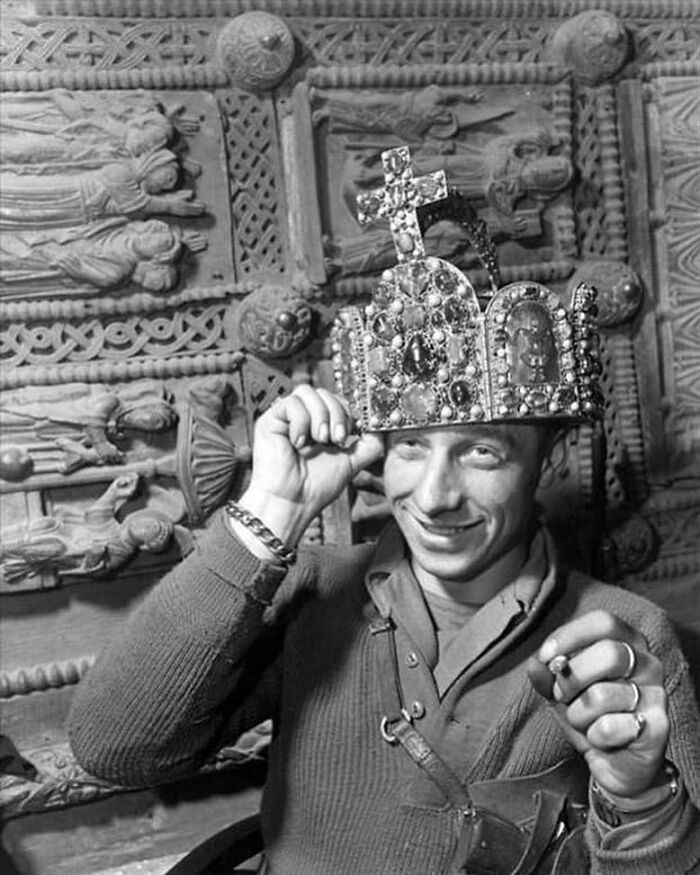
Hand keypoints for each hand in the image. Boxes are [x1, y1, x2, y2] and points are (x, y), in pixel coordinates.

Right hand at [164, 190, 205, 215]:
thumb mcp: (180, 196)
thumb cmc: (173, 201)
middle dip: (201, 209)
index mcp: (187, 205)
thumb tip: (192, 192)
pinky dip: (194, 214)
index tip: (205, 204)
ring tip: (203, 211)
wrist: (166, 207)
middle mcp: (187, 210)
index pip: (196, 206)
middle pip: (196, 210)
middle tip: (206, 208)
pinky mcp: (182, 215)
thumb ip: (186, 195)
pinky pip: (190, 215)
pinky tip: (196, 213)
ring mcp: (185, 213)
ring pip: (194, 213)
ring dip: (198, 212)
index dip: (201, 205)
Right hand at [240, 385, 383, 545]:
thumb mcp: (351, 462)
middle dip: (337, 414)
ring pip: (308, 392)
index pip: (337, 400)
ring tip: (318, 441)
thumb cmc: (315, 488)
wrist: (292, 504)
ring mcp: (286, 418)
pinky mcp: (270, 420)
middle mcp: (303, 419)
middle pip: (325, 392)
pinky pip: (290, 402)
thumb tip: (382, 429)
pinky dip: (300, 422)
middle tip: (337, 440)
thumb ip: (368, 445)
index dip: (348, 411)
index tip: (352, 432)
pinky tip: (299, 443)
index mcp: (320, 426)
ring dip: (320, 416)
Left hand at [527, 610, 668, 798]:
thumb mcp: (562, 692)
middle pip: (608, 654)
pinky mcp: (658, 727)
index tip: (546, 656)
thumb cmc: (590, 717)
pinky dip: (594, 736)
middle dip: (571, 678)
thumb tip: (535, 665)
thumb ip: (547, 676)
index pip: (604, 622)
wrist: (617, 765)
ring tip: (585, 722)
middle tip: (561, 696)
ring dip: (578, 714)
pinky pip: (609, 726)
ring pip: (601, 695)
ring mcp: (657, 695)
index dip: (571, 635)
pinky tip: (604, 739)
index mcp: (628, 644)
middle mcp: (649, 664)